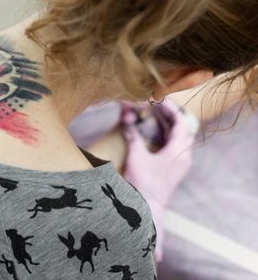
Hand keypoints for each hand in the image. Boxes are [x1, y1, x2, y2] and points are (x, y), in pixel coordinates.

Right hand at [120, 99, 197, 261]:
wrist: (147, 210)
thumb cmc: (143, 184)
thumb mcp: (136, 157)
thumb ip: (132, 135)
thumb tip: (125, 117)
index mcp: (179, 151)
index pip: (181, 123)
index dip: (170, 108)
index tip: (158, 99)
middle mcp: (183, 157)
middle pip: (182, 129)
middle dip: (170, 115)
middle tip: (155, 105)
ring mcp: (179, 164)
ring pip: (178, 138)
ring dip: (167, 126)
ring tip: (153, 115)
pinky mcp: (172, 169)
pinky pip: (173, 147)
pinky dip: (164, 136)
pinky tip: (152, 133)